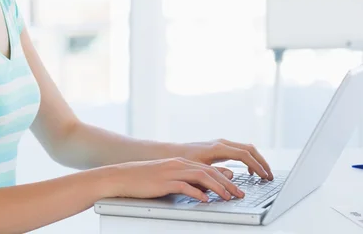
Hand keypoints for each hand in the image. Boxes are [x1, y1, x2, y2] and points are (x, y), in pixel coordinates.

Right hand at [106, 157, 245, 201]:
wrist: (123, 176)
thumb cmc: (146, 179)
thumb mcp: (170, 178)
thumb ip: (188, 180)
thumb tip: (206, 186)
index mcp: (182, 162)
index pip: (209, 169)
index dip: (226, 178)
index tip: (237, 188)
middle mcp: (179, 164)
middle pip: (209, 172)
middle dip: (227, 184)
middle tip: (239, 195)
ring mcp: (172, 172)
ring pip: (201, 177)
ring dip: (217, 188)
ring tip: (228, 198)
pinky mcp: (164, 182)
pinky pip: (184, 186)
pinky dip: (197, 193)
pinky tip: (205, 200)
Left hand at [181, 139, 272, 179]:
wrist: (173, 153)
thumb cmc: (184, 161)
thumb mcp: (200, 169)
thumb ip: (216, 172)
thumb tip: (233, 175)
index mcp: (219, 147)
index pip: (245, 154)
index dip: (257, 166)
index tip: (265, 176)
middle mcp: (222, 143)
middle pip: (250, 149)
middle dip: (262, 162)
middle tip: (269, 175)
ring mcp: (222, 143)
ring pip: (247, 148)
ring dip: (257, 160)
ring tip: (264, 174)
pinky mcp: (221, 147)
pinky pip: (241, 151)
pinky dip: (249, 159)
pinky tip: (250, 171)